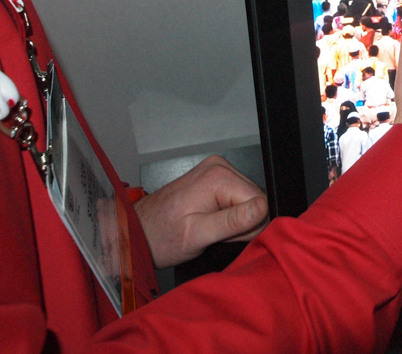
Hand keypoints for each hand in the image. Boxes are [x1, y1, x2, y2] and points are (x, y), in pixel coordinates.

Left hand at [133, 155, 268, 268]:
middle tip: (213, 232)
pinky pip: (238, 198)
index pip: (260, 203)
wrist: (140, 230)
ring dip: (234, 219)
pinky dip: (228, 213)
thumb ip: (232, 221)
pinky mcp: (215, 177)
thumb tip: (261, 209)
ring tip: (208, 226)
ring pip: (249, 200)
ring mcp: (217, 170)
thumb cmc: (161, 235)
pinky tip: (210, 219)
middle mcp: (219, 166)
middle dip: (240, 223)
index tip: (224, 234)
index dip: (246, 226)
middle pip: (256, 200)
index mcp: (218, 177)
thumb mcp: (197, 235)